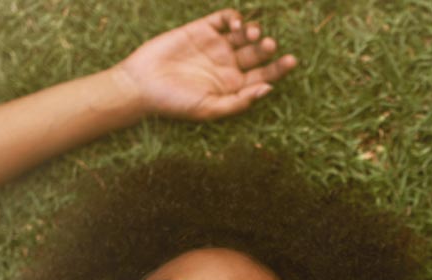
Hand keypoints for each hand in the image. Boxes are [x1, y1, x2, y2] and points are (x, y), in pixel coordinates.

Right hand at [114, 9, 297, 120]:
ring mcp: (216, 46)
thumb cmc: (175, 104)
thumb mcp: (209, 108)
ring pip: (244, 34)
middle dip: (266, 48)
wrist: (141, 85)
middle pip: (258, 53)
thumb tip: (268, 89)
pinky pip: (224, 19)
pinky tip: (235, 24)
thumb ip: (239, 102)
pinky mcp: (201, 29)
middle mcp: (229, 65)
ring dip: (253, 31)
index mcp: (235, 86)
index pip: (265, 75)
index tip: (290, 60)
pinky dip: (234, 18)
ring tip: (251, 34)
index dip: (280, 68)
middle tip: (267, 45)